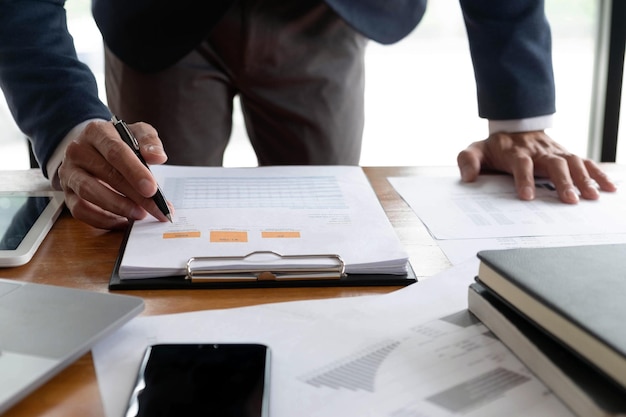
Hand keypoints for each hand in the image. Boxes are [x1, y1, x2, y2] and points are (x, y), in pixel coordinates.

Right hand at [58, 120, 170, 228]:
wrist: (93, 148)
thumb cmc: (119, 142)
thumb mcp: (137, 133)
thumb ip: (149, 142)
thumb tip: (158, 157)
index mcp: (96, 132)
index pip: (115, 151)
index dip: (135, 172)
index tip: (152, 189)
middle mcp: (78, 150)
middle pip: (106, 174)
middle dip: (135, 195)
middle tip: (155, 209)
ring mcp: (69, 172)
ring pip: (89, 193)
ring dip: (118, 207)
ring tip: (140, 214)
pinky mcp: (67, 193)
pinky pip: (80, 210)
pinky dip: (102, 219)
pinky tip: (123, 221)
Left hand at [456, 130, 616, 202]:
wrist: (514, 126)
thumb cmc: (494, 146)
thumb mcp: (475, 150)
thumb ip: (468, 161)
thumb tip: (469, 178)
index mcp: (515, 152)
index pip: (521, 165)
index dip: (524, 180)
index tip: (527, 197)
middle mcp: (538, 151)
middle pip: (553, 164)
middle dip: (563, 181)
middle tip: (569, 201)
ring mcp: (554, 152)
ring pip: (573, 162)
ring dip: (584, 179)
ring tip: (593, 197)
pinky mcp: (566, 155)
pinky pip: (585, 162)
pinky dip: (598, 174)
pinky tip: (610, 188)